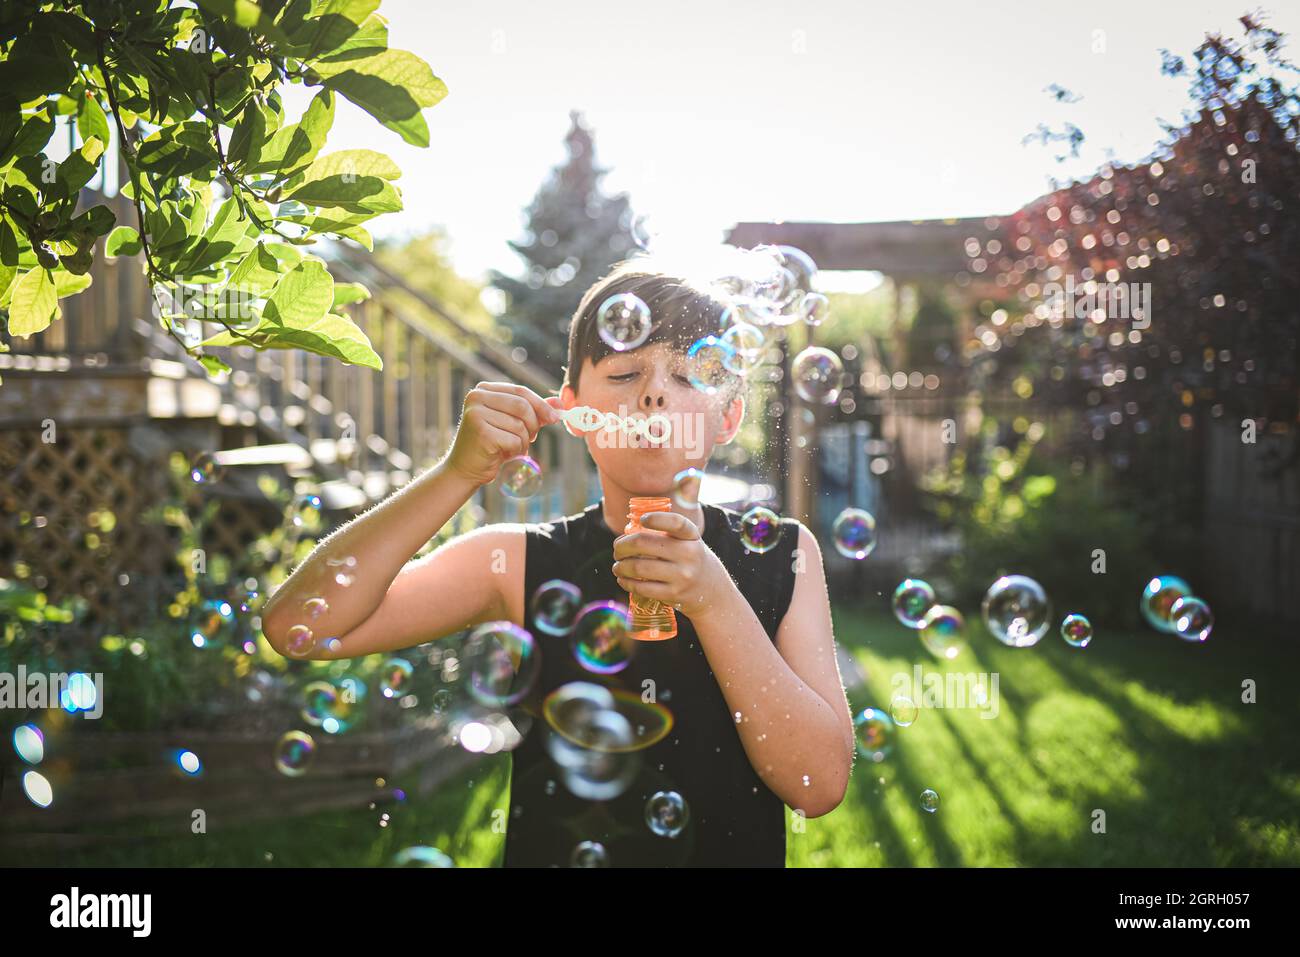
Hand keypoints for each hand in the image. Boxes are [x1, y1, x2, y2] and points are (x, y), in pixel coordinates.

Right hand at [445, 382, 560, 486]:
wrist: (466, 469)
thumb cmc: (491, 445)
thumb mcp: (513, 424)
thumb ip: (535, 411)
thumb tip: (560, 403)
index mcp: (484, 390)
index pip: (521, 391)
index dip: (541, 404)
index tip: (555, 417)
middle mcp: (476, 397)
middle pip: (522, 405)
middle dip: (534, 424)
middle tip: (532, 438)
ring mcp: (476, 414)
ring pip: (519, 425)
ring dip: (523, 441)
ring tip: (512, 447)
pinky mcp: (480, 432)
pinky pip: (513, 439)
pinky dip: (516, 450)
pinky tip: (504, 454)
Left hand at [612, 511, 728, 618]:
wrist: (710, 588)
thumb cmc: (687, 558)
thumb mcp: (686, 541)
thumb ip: (663, 534)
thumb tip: (625, 536)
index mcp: (691, 535)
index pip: (676, 523)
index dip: (657, 519)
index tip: (642, 519)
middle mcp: (689, 554)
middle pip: (643, 544)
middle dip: (622, 546)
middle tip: (617, 549)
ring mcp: (682, 576)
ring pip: (638, 568)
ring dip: (620, 566)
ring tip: (617, 566)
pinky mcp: (674, 594)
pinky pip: (642, 588)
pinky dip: (626, 583)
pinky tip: (622, 579)